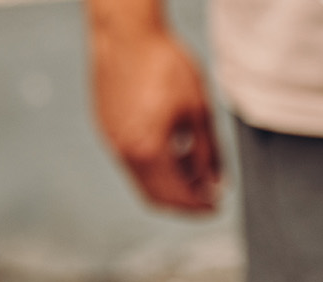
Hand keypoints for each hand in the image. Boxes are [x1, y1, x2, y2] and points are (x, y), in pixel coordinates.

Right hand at [89, 21, 221, 212]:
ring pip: (141, 180)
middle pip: (155, 196)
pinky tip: (174, 154)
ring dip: (169, 186)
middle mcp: (124, 150)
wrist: (126, 33)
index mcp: (149, 149)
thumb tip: (217, 182)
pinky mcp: (106, 127)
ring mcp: (111, 139)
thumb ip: (209, 152)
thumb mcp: (199, 110)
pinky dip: (154, 168)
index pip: (176, 196)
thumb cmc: (162, 64)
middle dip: (184, 203)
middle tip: (207, 200)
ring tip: (195, 176)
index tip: (216, 207)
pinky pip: (131, 161)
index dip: (199, 207)